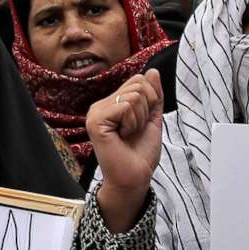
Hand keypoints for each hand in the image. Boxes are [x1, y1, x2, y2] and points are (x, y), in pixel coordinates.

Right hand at [87, 72, 163, 233]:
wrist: (134, 178)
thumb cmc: (140, 153)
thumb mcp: (152, 118)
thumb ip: (153, 96)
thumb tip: (152, 71)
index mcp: (111, 104)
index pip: (138, 80)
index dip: (151, 99)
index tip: (141, 122)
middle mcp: (100, 105)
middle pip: (138, 85)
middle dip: (146, 109)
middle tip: (134, 130)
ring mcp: (95, 113)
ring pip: (134, 96)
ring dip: (139, 119)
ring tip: (128, 134)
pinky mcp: (96, 121)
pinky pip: (125, 107)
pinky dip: (132, 123)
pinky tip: (122, 136)